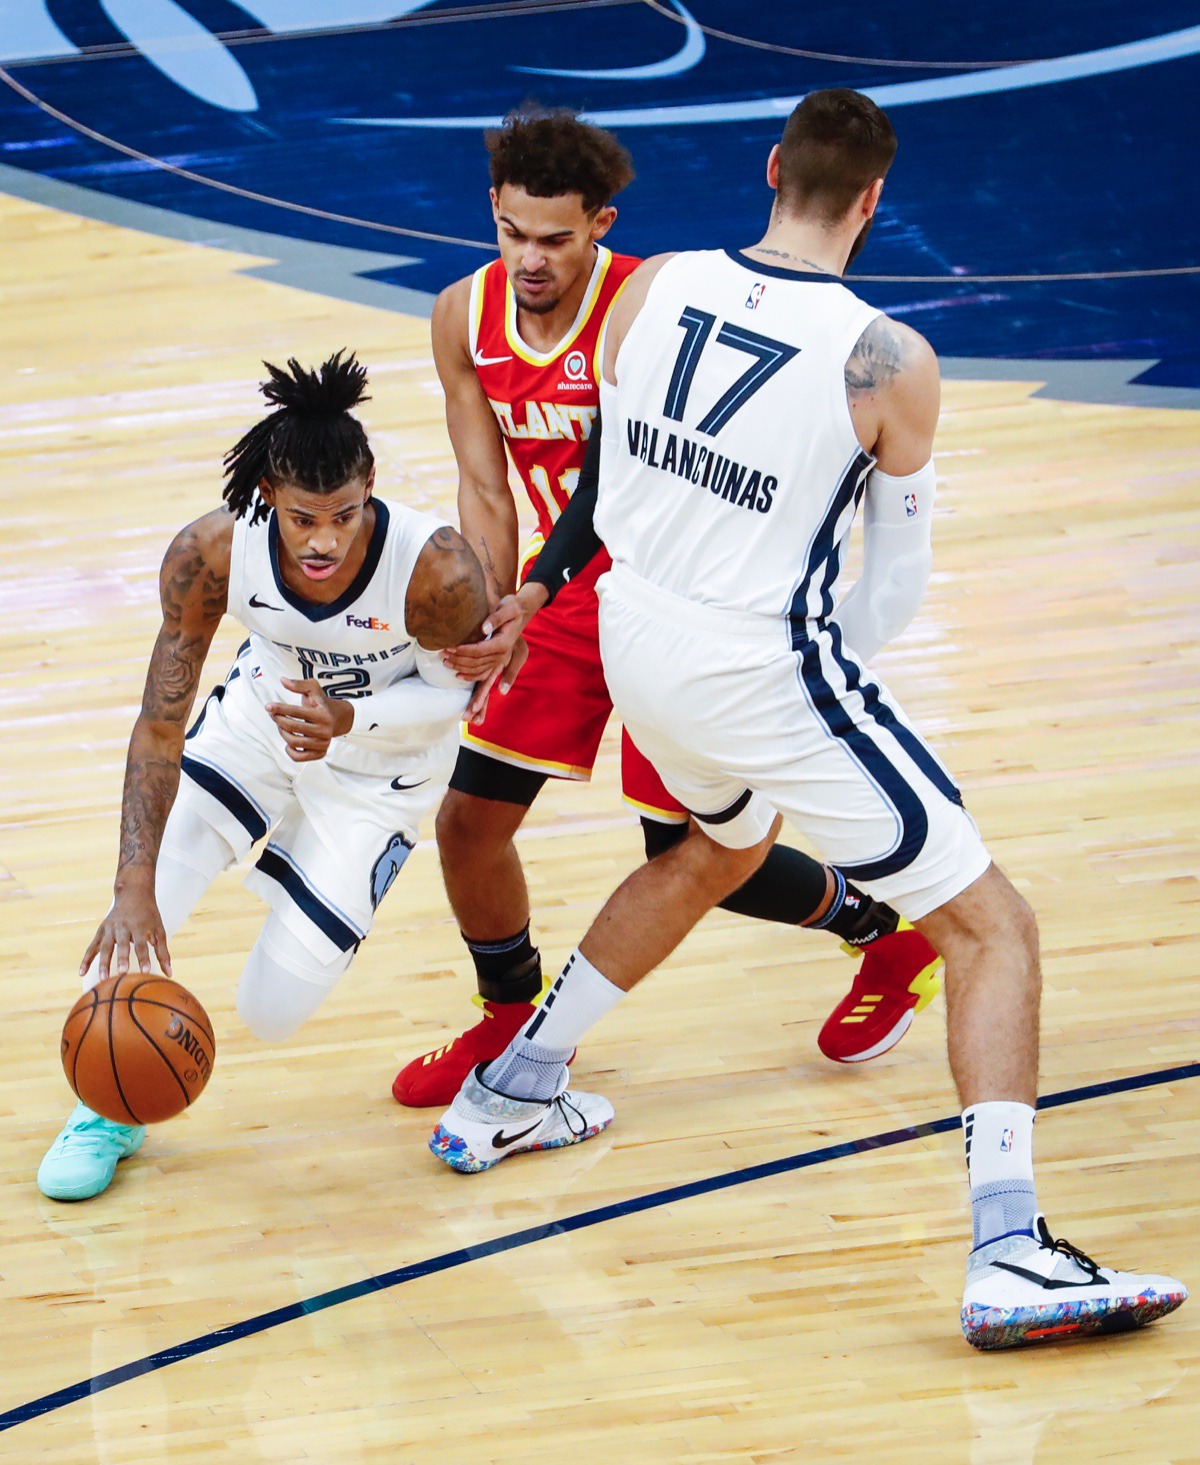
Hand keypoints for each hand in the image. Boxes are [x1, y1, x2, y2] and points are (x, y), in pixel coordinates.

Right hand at [81, 879, 171, 982]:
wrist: (133, 893)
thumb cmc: (149, 916)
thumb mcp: (159, 930)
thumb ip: (163, 953)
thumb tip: (169, 974)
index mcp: (139, 926)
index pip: (142, 944)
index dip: (144, 958)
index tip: (146, 972)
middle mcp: (123, 926)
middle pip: (122, 944)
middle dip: (122, 958)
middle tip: (122, 973)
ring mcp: (110, 928)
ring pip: (105, 946)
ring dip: (103, 962)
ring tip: (103, 979)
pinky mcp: (101, 931)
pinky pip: (92, 947)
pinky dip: (86, 959)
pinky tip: (82, 972)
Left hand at [267, 678, 353, 761]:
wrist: (338, 719)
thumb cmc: (321, 703)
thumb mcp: (313, 689)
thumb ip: (298, 684)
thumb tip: (282, 680)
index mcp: (323, 715)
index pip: (297, 712)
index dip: (279, 708)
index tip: (268, 706)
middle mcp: (325, 731)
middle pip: (293, 728)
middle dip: (278, 720)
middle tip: (273, 714)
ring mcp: (323, 744)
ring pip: (293, 742)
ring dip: (282, 733)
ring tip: (281, 725)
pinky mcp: (320, 753)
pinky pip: (298, 757)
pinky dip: (289, 751)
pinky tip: (288, 742)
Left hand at [442, 583, 544, 719]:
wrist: (521, 612)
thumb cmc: (513, 607)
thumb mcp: (508, 608)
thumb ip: (496, 618)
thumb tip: (483, 629)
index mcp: (503, 643)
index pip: (479, 651)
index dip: (463, 650)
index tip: (450, 646)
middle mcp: (502, 654)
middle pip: (476, 662)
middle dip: (458, 659)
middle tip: (442, 653)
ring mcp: (500, 659)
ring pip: (477, 669)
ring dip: (460, 667)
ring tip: (445, 661)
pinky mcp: (496, 660)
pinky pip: (483, 673)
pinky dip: (470, 676)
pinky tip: (458, 675)